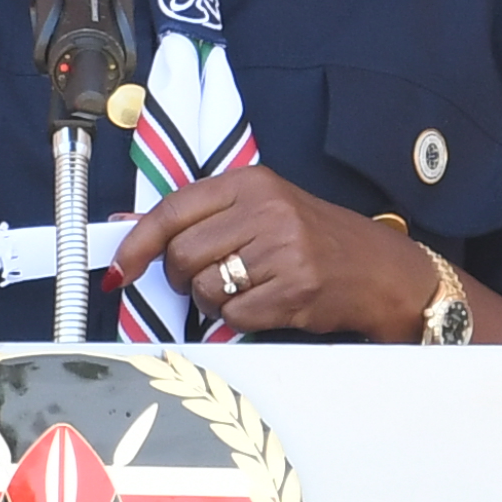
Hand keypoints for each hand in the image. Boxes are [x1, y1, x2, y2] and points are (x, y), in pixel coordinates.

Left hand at [111, 168, 440, 339]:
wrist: (379, 270)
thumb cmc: (314, 240)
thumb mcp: (259, 211)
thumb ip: (197, 217)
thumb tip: (125, 228)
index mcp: (253, 182)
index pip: (174, 209)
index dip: (139, 243)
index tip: (121, 268)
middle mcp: (268, 210)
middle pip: (182, 255)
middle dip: (182, 278)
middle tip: (209, 278)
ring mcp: (284, 250)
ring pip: (204, 289)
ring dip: (212, 301)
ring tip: (244, 290)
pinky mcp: (295, 290)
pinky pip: (233, 315)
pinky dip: (239, 319)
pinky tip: (264, 305)